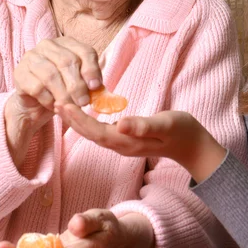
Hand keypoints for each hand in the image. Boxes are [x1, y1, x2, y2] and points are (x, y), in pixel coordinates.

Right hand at [4, 37, 102, 166]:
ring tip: (71, 106)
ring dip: (63, 94)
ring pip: (51, 74)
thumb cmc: (62, 89)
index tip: (96, 87)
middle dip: (77, 85)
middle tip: (84, 102)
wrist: (35, 103)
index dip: (92, 69)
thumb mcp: (81, 84)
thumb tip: (100, 89)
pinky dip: (48, 99)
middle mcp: (48, 45)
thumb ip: (91, 83)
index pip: (85, 51)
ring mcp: (31, 57)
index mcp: (68, 43)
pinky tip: (54, 106)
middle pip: (67, 62)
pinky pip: (36, 87)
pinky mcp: (20, 73)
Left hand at [55, 104, 226, 181]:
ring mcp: (125, 144)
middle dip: (72, 120)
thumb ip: (143, 126)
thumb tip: (120, 124)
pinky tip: (86, 112)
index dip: (78, 120)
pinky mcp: (128, 139)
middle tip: (55, 101)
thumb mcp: (166, 124)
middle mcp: (122, 145)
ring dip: (78, 121)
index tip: (63, 104)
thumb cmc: (182, 131)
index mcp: (128, 142)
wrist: (193, 146)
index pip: (96, 132)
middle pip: (91, 134)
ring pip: (95, 134)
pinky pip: (103, 131)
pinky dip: (90, 122)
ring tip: (64, 106)